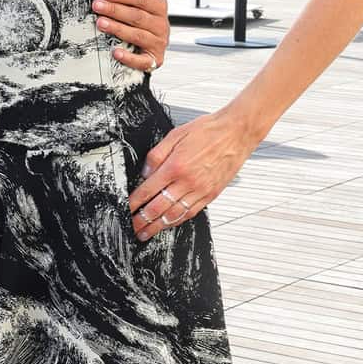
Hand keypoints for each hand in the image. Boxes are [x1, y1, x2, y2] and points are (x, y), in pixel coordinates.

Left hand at [91, 0, 170, 71]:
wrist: (156, 49)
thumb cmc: (151, 21)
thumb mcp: (154, 0)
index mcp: (160, 8)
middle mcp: (161, 25)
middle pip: (137, 16)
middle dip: (116, 10)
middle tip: (97, 5)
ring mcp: (158, 44)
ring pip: (137, 35)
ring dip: (118, 28)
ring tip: (101, 23)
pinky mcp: (153, 61)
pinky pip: (141, 60)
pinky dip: (129, 57)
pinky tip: (116, 52)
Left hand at [129, 108, 257, 238]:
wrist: (236, 133)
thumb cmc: (208, 131)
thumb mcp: (176, 135)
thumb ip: (157, 154)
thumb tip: (145, 173)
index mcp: (175, 166)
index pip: (147, 190)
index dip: (134, 203)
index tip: (126, 209)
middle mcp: (187, 182)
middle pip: (158, 208)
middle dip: (142, 220)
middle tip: (131, 227)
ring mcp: (200, 191)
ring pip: (174, 215)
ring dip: (157, 226)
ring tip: (146, 232)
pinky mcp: (211, 195)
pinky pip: (190, 213)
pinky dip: (176, 221)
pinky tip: (168, 224)